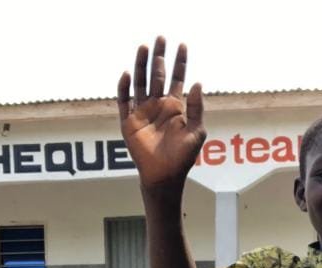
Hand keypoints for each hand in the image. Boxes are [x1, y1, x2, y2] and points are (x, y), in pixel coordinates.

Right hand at [119, 37, 205, 189]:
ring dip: (142, 65)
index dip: (180, 62)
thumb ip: (196, 108)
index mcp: (175, 106)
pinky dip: (124, 88)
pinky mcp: (129, 122)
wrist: (165, 176)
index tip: (182, 45)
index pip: (177, 78)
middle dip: (159, 57)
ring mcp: (142, 112)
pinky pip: (124, 101)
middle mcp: (158, 105)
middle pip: (157, 75)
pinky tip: (128, 74)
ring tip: (144, 47)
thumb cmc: (183, 157)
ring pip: (141, 83)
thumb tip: (197, 82)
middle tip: (161, 38)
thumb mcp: (196, 131)